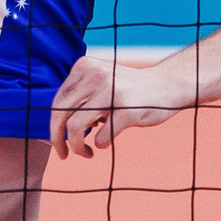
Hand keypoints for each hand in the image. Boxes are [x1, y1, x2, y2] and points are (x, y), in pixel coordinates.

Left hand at [48, 56, 187, 158]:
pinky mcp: (127, 110)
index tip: (56, 141)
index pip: (57, 101)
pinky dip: (100, 145)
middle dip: (56, 139)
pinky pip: (101, 137)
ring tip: (85, 153)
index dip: (52, 125)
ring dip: (76, 147)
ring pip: (76, 127)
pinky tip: (103, 144)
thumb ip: (77, 95)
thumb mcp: (99, 81)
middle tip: (62, 154)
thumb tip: (52, 129)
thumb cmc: (128, 90)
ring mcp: (112, 92)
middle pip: (60, 114)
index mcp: (84, 67)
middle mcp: (95, 75)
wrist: (168, 85)